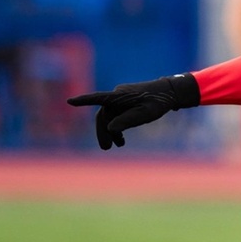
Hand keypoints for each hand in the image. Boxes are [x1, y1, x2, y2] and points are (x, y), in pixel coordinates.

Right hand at [67, 73, 200, 148]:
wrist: (170, 93)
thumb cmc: (158, 102)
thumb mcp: (145, 114)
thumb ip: (128, 120)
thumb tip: (110, 128)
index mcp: (120, 95)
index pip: (99, 98)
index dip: (84, 100)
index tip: (69, 101)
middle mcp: (117, 95)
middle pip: (103, 115)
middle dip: (103, 132)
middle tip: (106, 148)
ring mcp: (120, 98)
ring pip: (109, 117)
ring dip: (111, 131)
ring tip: (116, 146)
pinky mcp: (125, 102)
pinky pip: (116, 115)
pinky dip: (117, 127)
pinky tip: (121, 139)